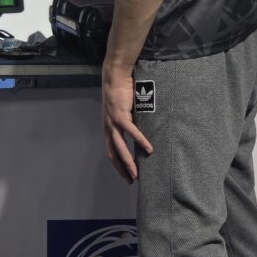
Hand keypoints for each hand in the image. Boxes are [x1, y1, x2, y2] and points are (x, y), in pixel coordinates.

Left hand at [101, 61, 153, 183]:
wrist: (115, 76)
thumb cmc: (121, 92)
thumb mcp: (123, 111)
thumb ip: (128, 121)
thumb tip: (139, 130)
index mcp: (108, 127)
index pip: (111, 151)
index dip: (118, 165)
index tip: (126, 175)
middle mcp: (108, 127)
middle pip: (114, 153)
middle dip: (122, 168)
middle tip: (132, 180)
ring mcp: (113, 122)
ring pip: (120, 147)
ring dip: (129, 161)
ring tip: (137, 173)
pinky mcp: (121, 115)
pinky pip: (132, 131)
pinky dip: (140, 141)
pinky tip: (148, 149)